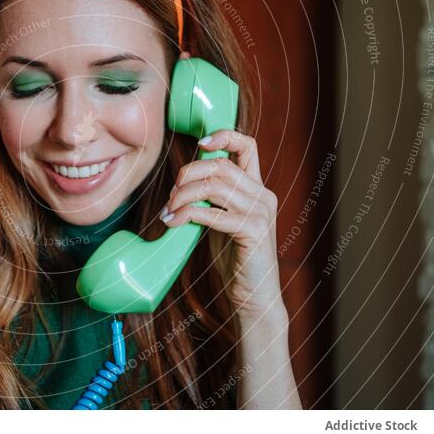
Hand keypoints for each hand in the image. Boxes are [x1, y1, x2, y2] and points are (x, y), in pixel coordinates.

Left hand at [160, 127, 284, 321]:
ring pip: (215, 186)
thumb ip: (211, 200)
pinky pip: (215, 214)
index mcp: (257, 188)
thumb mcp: (221, 220)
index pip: (247, 146)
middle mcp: (263, 196)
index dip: (224, 136)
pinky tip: (174, 222)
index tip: (199, 145)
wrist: (254, 297)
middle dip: (188, 174)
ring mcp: (261, 213)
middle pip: (221, 165)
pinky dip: (189, 214)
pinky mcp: (253, 232)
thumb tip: (180, 184)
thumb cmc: (234, 258)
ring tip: (170, 210)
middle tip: (171, 194)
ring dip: (184, 196)